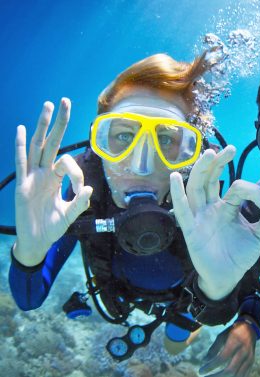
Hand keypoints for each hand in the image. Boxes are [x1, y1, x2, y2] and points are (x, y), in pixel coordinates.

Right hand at [13, 98, 92, 265]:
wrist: (37, 242)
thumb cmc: (53, 227)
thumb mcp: (70, 215)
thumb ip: (79, 202)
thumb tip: (88, 187)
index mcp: (57, 178)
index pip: (67, 163)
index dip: (76, 173)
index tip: (79, 189)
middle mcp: (44, 173)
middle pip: (52, 142)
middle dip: (59, 123)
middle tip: (65, 101)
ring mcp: (32, 177)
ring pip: (37, 146)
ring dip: (42, 126)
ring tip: (47, 106)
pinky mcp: (22, 185)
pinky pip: (21, 162)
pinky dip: (21, 146)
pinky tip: (22, 129)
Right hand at [170, 146, 259, 299]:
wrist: (227, 277)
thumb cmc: (240, 255)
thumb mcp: (259, 238)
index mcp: (228, 207)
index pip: (236, 188)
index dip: (252, 191)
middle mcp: (212, 208)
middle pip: (211, 179)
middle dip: (218, 163)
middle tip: (228, 148)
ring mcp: (200, 217)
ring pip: (197, 188)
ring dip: (201, 171)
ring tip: (208, 154)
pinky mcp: (191, 230)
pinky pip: (182, 211)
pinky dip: (177, 194)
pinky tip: (175, 177)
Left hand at [199, 319, 256, 376]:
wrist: (250, 328)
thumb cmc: (233, 332)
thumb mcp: (222, 336)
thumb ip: (214, 348)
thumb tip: (205, 361)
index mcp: (235, 342)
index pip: (222, 358)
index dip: (210, 366)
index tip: (201, 371)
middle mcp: (244, 351)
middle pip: (230, 370)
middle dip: (217, 376)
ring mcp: (249, 358)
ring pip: (237, 376)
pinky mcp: (251, 363)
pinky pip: (243, 375)